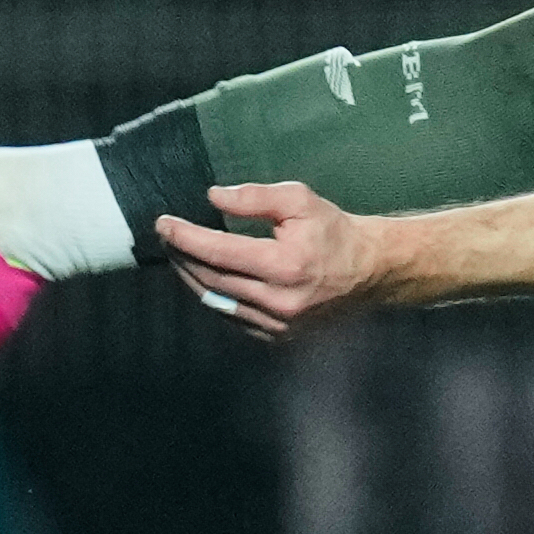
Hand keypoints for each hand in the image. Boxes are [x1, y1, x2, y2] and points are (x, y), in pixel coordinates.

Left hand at [156, 182, 380, 339]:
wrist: (370, 271)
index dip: (186, 237)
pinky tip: (205, 278)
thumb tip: (213, 197)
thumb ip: (256, 197)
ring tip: (178, 255)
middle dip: (183, 256)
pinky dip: (214, 296)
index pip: (219, 252)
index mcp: (285, 266)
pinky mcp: (278, 336)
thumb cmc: (335, 231)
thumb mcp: (301, 201)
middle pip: (212, 279)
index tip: (163, 223)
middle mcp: (278, 301)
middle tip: (167, 236)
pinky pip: (232, 317)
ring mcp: (278, 325)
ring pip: (217, 302)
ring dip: (191, 278)